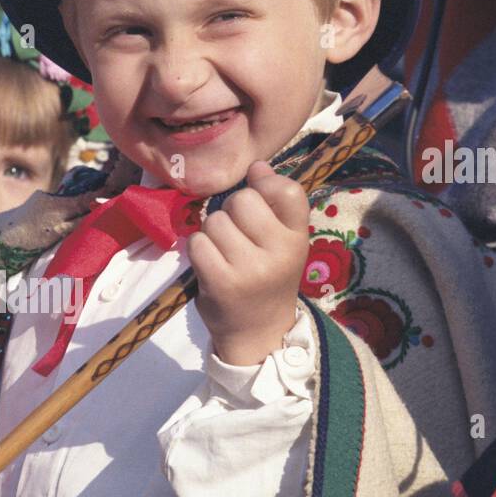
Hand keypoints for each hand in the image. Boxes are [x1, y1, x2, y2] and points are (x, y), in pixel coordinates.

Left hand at [189, 162, 310, 366]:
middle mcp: (278, 252)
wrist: (258, 331)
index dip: (266, 183)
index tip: (259, 194)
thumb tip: (256, 165)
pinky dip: (198, 249)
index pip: (287, 190)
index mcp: (298, 238)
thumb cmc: (268, 277)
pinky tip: (210, 263)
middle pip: (242, 200)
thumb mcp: (283, 242)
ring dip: (212, 232)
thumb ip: (274, 204)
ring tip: (224, 252)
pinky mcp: (220, 282)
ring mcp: (249, 269)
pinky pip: (197, 242)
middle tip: (237, 236)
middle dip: (232, 211)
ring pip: (215, 221)